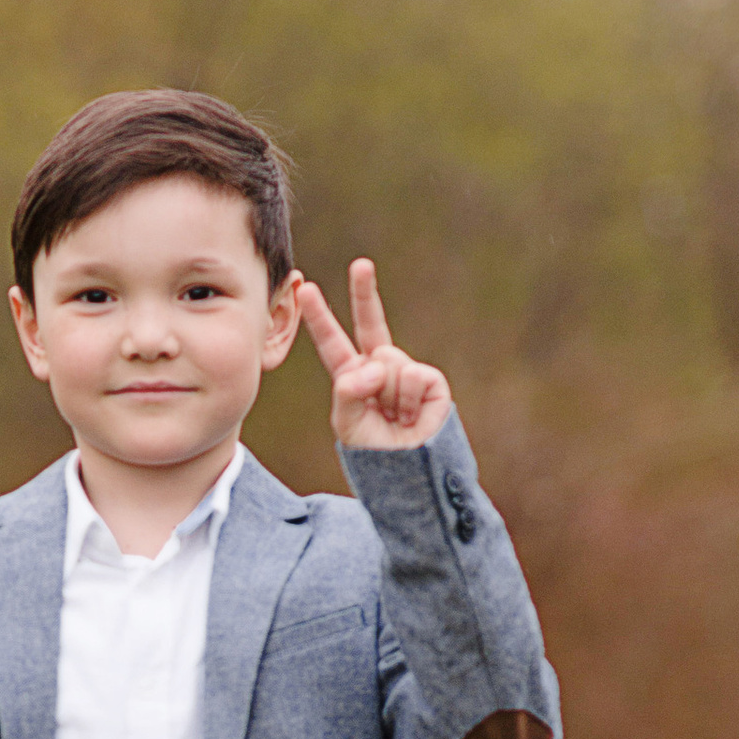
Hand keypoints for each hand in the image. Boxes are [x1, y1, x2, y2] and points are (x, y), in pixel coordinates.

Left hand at [295, 259, 453, 450]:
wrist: (410, 473)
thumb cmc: (375, 452)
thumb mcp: (348, 423)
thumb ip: (349, 391)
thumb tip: (376, 362)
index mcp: (352, 376)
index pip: (333, 343)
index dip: (320, 317)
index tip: (307, 289)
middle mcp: (379, 368)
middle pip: (369, 324)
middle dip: (365, 293)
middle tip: (361, 264)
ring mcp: (405, 371)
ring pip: (387, 362)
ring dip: (387, 394)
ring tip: (395, 417)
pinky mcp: (431, 381)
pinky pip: (410, 375)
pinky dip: (407, 398)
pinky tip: (412, 416)